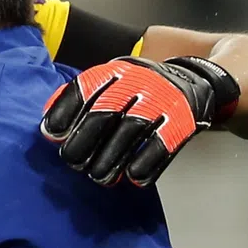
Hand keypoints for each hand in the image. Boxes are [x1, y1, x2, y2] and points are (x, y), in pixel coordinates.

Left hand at [41, 56, 239, 186]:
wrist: (198, 79)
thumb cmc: (141, 89)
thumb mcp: (112, 84)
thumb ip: (82, 101)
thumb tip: (49, 129)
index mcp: (116, 70)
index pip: (84, 87)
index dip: (65, 111)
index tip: (51, 135)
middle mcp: (138, 80)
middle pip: (105, 110)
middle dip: (85, 139)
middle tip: (72, 162)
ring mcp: (163, 97)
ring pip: (132, 128)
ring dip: (113, 156)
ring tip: (99, 177)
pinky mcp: (184, 117)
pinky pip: (165, 140)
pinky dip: (148, 160)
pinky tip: (134, 178)